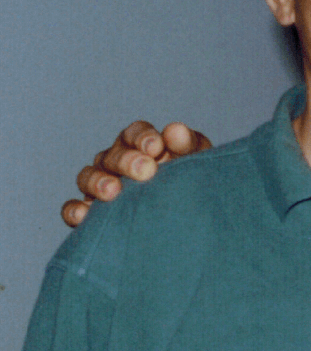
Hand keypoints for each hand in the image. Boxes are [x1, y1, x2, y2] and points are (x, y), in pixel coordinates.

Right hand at [62, 121, 212, 226]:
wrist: (190, 220)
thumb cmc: (191, 182)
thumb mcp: (196, 161)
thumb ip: (187, 144)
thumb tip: (176, 130)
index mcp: (141, 146)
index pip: (134, 133)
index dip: (142, 137)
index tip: (156, 147)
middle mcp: (116, 162)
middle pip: (113, 156)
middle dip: (127, 161)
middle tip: (147, 171)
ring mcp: (101, 185)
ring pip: (88, 177)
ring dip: (98, 182)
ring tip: (113, 191)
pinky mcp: (91, 212)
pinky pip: (73, 208)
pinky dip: (74, 210)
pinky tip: (84, 215)